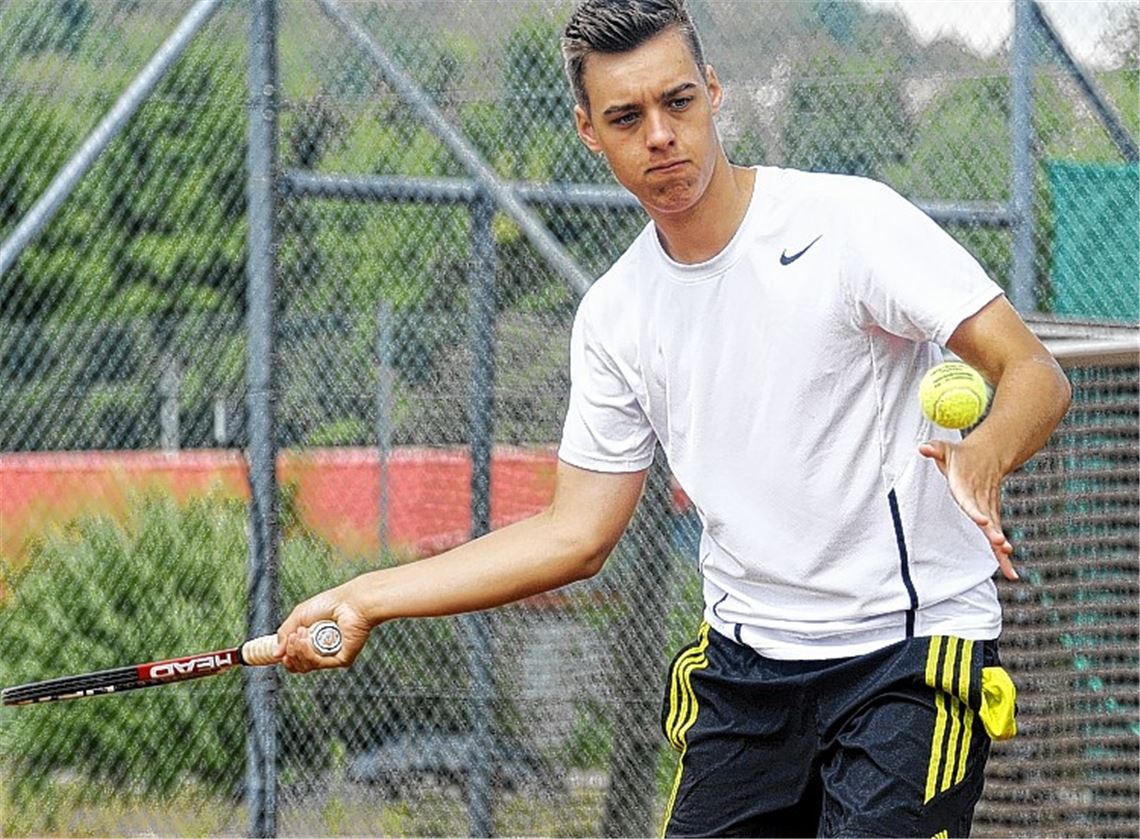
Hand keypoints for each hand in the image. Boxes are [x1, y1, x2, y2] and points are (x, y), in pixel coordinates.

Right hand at [274, 583, 373, 672]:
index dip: (286, 658)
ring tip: (301, 634)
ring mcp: (331, 656)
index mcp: (313, 642)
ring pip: (305, 666)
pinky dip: (307, 653)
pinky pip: (318, 664)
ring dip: (297, 650)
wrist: (350, 602)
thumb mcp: (299, 616)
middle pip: (298, 666)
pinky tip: (306, 640)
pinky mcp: (341, 659)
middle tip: (293, 636)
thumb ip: (284, 633)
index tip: (280, 652)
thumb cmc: (329, 604)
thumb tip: (276, 654)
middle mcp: (322, 651)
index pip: (295, 659)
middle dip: (290, 652)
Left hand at [919, 439, 1017, 580]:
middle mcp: (981, 503)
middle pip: (989, 521)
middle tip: (1002, 545)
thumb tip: (923, 448)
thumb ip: (934, 449)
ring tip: (1009, 566)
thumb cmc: (959, 457)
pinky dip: (1003, 557)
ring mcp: (989, 512)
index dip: (976, 511)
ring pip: (995, 533)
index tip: (984, 520)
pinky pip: (997, 540)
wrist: (987, 457)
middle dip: (994, 533)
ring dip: (1001, 550)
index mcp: (966, 489)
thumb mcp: (945, 450)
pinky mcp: (992, 520)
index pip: (971, 502)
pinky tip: (1011, 574)